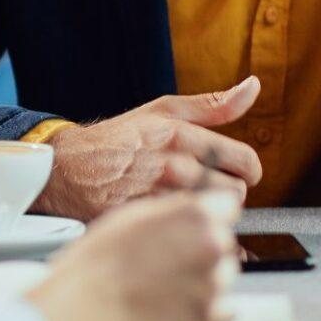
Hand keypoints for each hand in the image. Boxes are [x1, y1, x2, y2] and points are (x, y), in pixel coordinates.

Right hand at [23, 191, 241, 320]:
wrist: (89, 297)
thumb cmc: (104, 252)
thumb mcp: (140, 210)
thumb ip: (178, 207)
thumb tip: (199, 206)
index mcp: (197, 214)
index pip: (229, 205)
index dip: (210, 213)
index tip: (197, 221)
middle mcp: (212, 245)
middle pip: (225, 239)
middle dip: (204, 244)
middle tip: (171, 252)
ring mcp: (213, 283)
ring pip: (224, 272)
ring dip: (204, 274)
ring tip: (167, 276)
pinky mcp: (208, 315)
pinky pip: (224, 307)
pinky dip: (206, 303)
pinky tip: (178, 297)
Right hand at [33, 76, 262, 220]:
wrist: (68, 169)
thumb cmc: (119, 139)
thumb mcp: (164, 110)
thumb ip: (214, 105)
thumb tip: (252, 86)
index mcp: (181, 135)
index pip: (245, 161)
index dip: (247, 170)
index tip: (237, 173)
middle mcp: (171, 165)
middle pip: (235, 194)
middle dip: (226, 194)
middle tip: (206, 190)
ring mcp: (157, 196)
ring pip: (213, 216)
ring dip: (206, 214)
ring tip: (187, 206)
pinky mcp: (144, 222)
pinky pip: (187, 234)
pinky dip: (186, 232)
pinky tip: (170, 222)